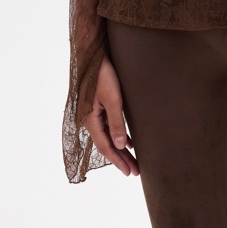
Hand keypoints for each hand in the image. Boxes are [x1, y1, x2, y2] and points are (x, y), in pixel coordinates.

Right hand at [81, 56, 139, 176]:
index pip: (105, 147)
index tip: (129, 172)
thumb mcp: (113, 99)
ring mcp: (94, 113)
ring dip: (121, 148)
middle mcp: (90, 119)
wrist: (95, 55)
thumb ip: (116, 123)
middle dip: (121, 158)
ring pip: (109, 136)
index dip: (117, 160)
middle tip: (135, 171)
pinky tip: (128, 141)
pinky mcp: (99, 105)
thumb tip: (120, 145)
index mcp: (90, 120)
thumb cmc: (103, 74)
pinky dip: (119, 134)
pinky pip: (109, 126)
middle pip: (107, 144)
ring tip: (134, 160)